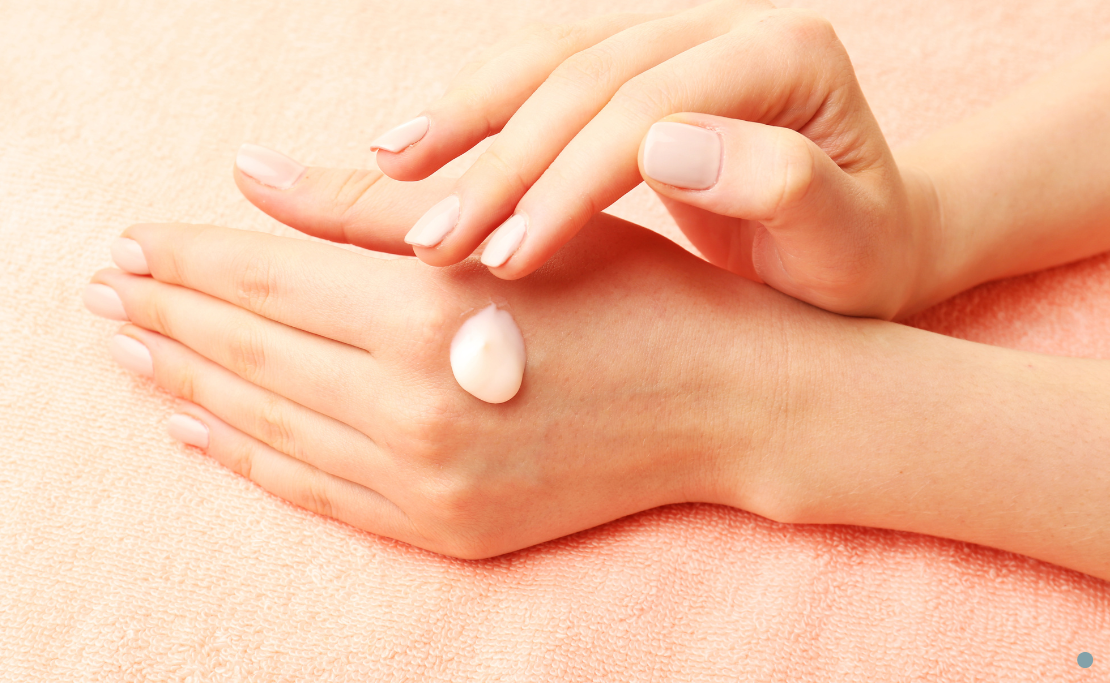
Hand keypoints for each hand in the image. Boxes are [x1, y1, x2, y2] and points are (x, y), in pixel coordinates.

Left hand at [83, 173, 847, 558]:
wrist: (731, 405)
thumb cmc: (635, 292)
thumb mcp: (509, 224)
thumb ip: (366, 207)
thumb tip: (249, 172)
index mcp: (426, 317)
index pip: (263, 277)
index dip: (186, 255)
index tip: (126, 239)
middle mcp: (412, 411)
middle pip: (248, 351)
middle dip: (166, 313)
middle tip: (99, 290)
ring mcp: (425, 484)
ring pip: (267, 424)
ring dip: (188, 382)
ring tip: (128, 348)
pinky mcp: (444, 529)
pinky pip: (314, 493)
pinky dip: (246, 458)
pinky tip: (197, 427)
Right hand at [314, 0, 940, 319]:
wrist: (860, 240)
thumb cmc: (855, 260)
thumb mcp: (846, 244)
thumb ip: (783, 188)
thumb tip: (669, 147)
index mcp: (788, 54)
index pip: (651, 108)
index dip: (568, 181)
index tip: (507, 260)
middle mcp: (723, 27)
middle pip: (586, 74)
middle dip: (500, 160)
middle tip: (433, 245)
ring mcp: (672, 38)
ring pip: (547, 58)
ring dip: (464, 116)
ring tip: (384, 171)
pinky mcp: (632, 66)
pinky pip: (539, 75)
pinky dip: (475, 113)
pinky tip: (413, 150)